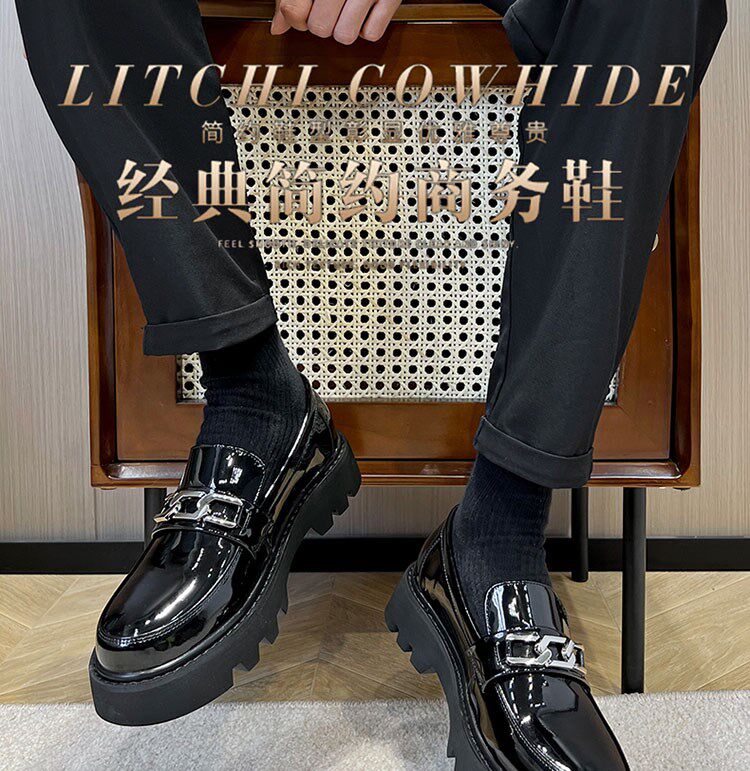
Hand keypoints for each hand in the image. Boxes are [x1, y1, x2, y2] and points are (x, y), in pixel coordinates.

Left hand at [271, 0, 401, 43]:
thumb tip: (278, 27)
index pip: (295, 10)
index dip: (296, 16)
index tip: (302, 10)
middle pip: (319, 27)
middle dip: (320, 22)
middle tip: (327, 8)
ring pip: (344, 35)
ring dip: (343, 29)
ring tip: (345, 11)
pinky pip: (371, 33)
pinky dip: (366, 28)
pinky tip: (364, 11)